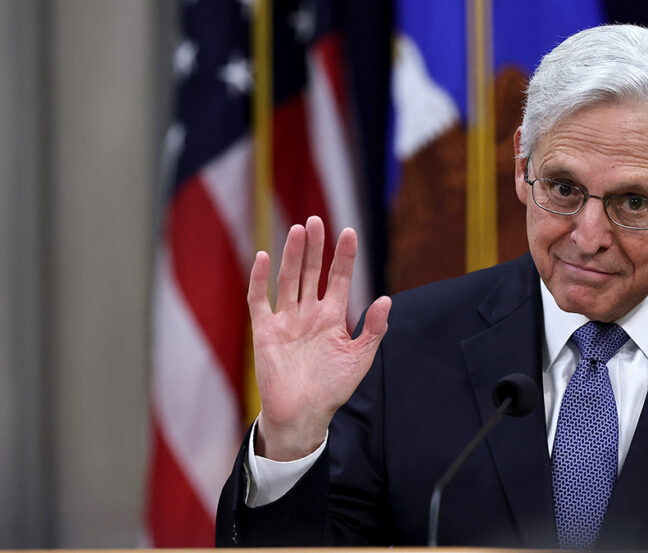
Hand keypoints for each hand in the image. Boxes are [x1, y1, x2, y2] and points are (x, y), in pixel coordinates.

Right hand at [248, 216, 390, 460]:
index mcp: (332, 317)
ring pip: (289, 279)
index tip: (349, 232)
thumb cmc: (333, 388)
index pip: (338, 278)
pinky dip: (259, 279)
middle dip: (316, 247)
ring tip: (299, 230)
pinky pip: (259, 300)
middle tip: (317, 220)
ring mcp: (286, 320)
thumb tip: (387, 299)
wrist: (303, 415)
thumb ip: (373, 329)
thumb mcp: (360, 358)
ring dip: (293, 255)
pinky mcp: (265, 331)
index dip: (343, 256)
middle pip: (311, 272)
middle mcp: (309, 313)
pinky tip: (262, 257)